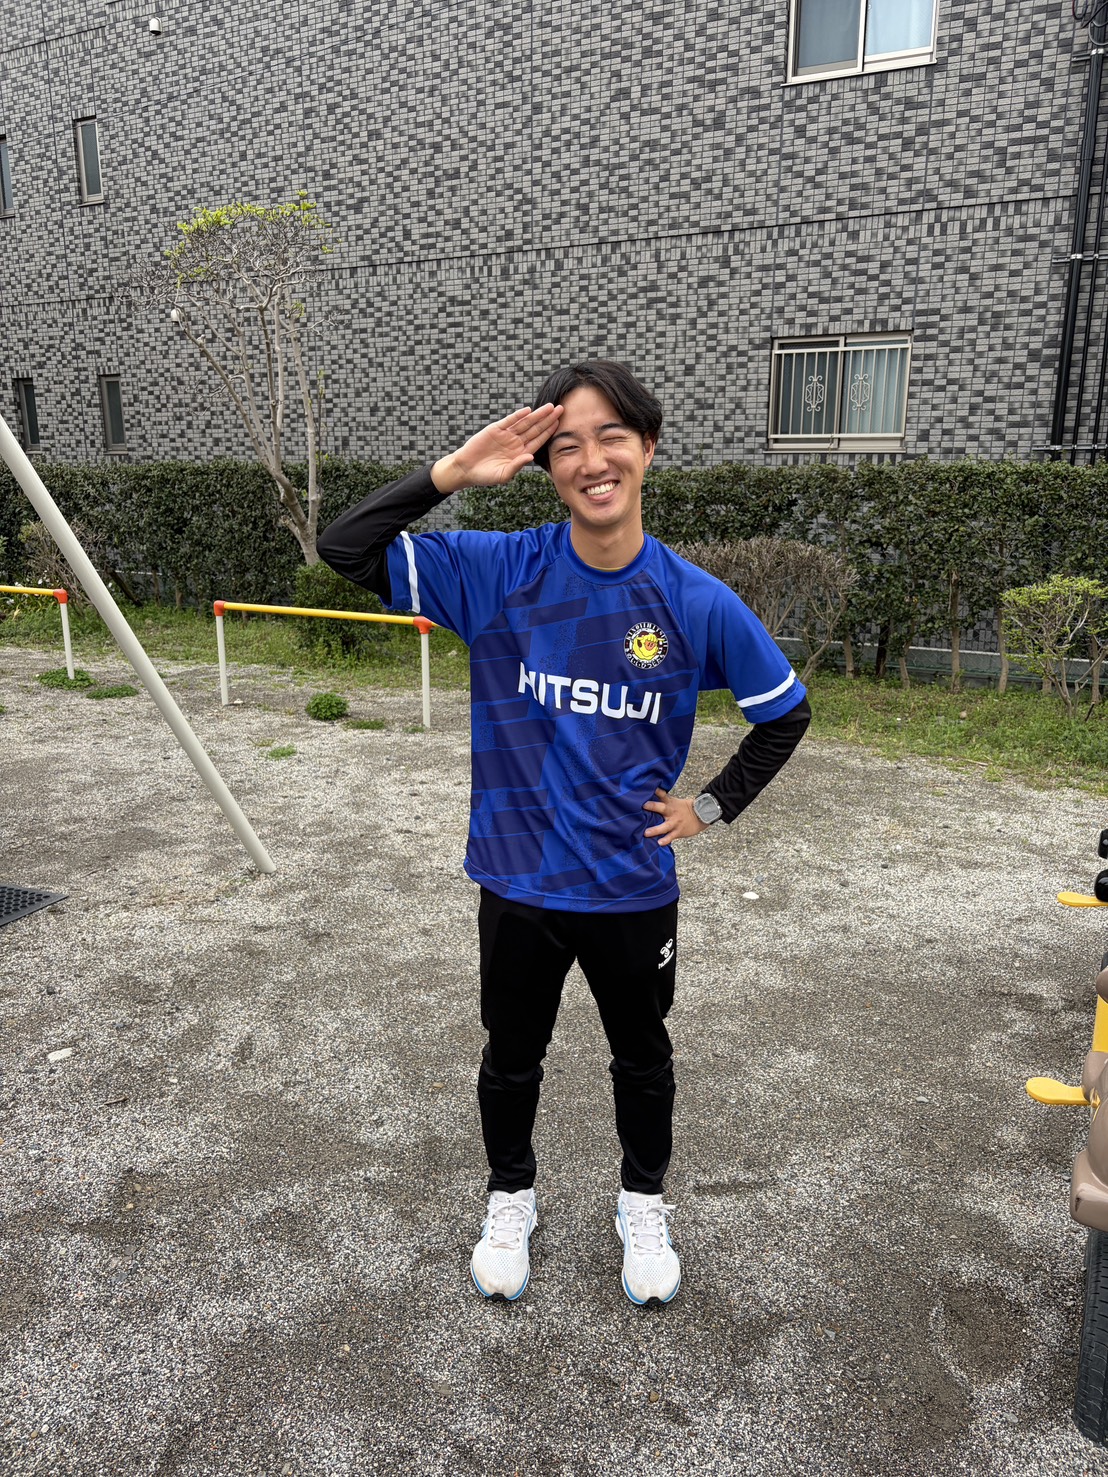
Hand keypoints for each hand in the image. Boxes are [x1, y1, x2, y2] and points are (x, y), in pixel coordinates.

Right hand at [431, 404, 562, 493]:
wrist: (466, 469)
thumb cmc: (486, 476)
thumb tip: (530, 457)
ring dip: (537, 415)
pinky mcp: (495, 429)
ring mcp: (506, 435)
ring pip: (525, 422)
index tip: (560, 424)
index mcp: (520, 453)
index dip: (549, 432)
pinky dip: (517, 416)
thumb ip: (516, 466)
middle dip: (548, 419)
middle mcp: (516, 442)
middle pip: (535, 428)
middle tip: (561, 409)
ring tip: (549, 406)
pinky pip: (509, 421)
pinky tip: (527, 410)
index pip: (538, 440)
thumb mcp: (503, 475)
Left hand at [643, 789, 708, 846]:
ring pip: (664, 826)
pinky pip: (671, 836)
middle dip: (653, 806)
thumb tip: (649, 797)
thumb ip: (663, 800)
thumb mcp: (674, 802)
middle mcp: (671, 812)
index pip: (662, 794)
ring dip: (655, 829)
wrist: (701, 816)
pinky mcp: (678, 831)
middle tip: (643, 806)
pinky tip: (659, 843)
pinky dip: (665, 840)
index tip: (648, 788)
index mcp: (670, 803)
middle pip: (662, 808)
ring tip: (646, 833)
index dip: (656, 791)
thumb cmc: (684, 809)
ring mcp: (675, 822)